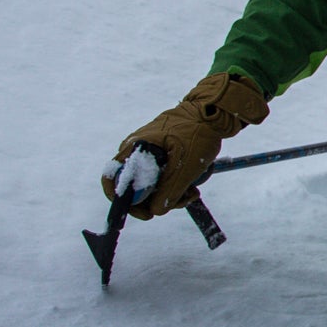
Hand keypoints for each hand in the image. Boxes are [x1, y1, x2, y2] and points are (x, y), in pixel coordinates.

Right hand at [104, 72, 266, 218]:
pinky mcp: (160, 158)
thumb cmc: (198, 133)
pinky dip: (174, 186)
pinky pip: (161, 179)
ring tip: (192, 191)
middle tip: (182, 200)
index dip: (123, 202)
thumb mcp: (185, 166)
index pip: (112, 179)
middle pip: (134, 189)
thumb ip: (169, 190)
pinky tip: (193, 187)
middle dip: (157, 201)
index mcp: (134, 148)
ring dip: (171, 195)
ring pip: (151, 187)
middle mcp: (135, 152)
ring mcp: (148, 155)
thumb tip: (155, 211)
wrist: (213, 113)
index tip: (146, 213)